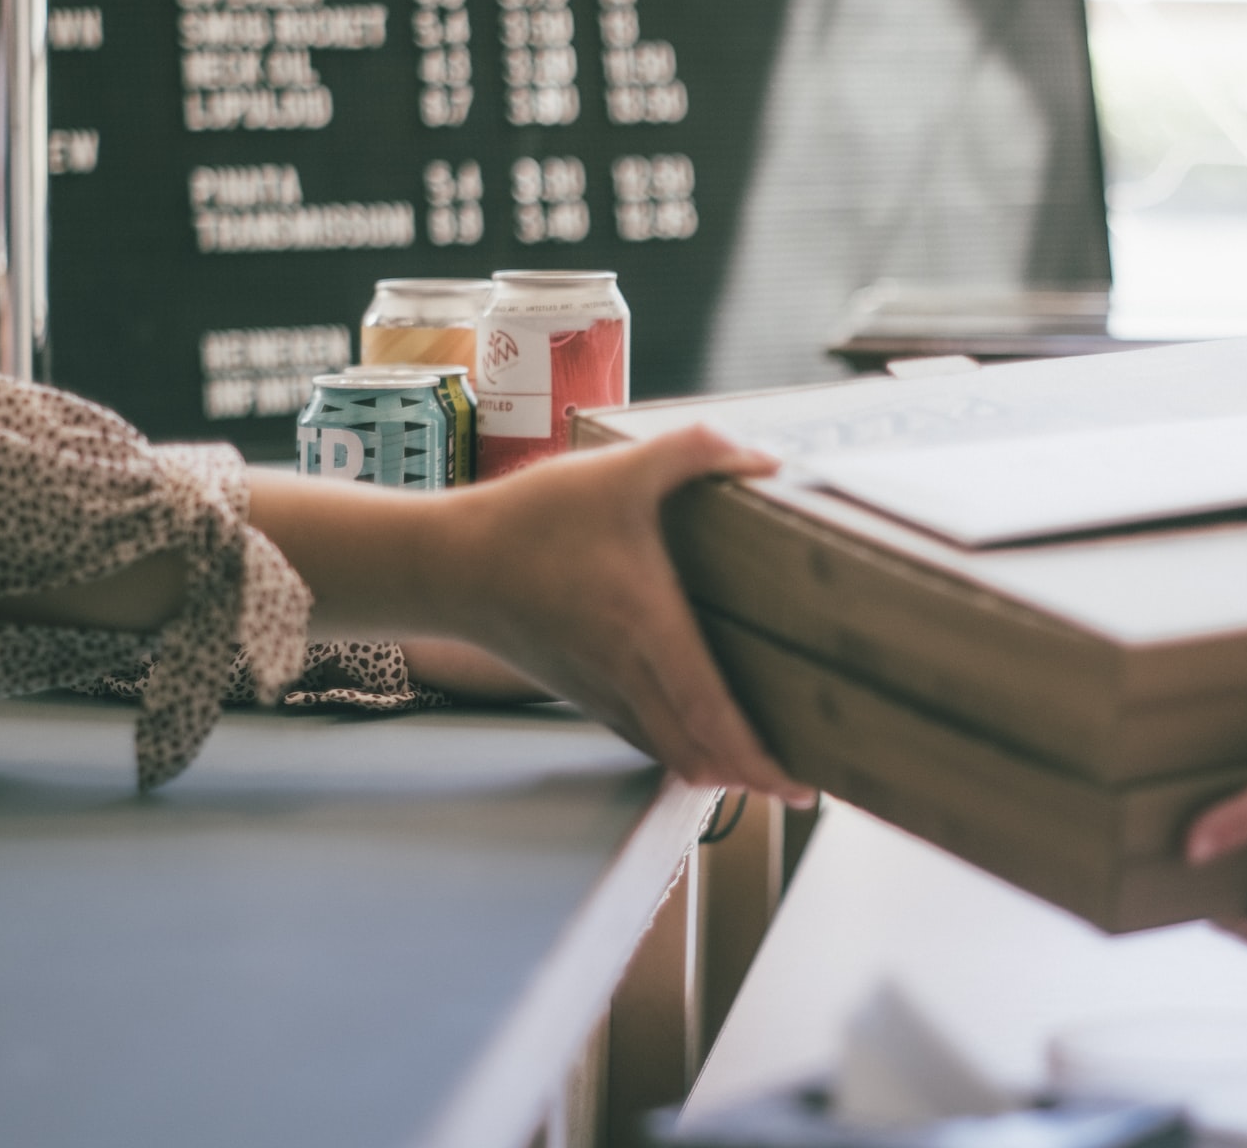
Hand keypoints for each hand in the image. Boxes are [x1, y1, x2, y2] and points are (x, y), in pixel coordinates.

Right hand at [448, 427, 815, 804]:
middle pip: (698, 750)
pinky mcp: (583, 692)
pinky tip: (704, 745)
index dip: (754, 754)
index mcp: (645, 625)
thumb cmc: (529, 521)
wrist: (446, 567)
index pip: (709, 708)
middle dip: (752, 777)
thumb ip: (694, 453)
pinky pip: (643, 735)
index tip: (796, 785)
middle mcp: (627, 672)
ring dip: (718, 768)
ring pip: (670, 750)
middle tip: (800, 792)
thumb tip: (766, 459)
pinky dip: (681, 750)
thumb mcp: (616, 472)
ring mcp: (602, 690)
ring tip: (765, 773)